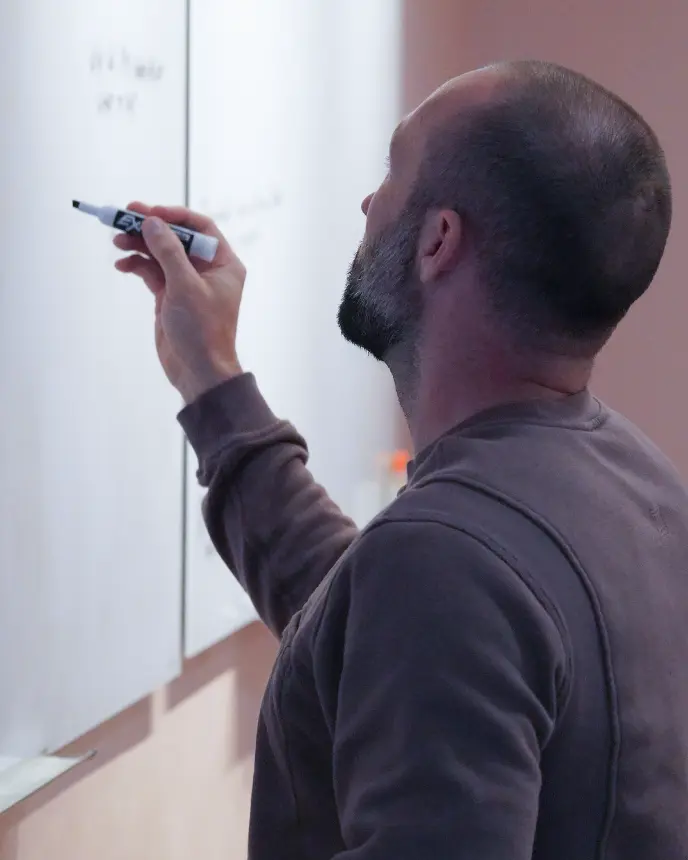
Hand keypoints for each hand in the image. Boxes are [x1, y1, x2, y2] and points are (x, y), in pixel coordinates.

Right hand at [114, 202, 244, 403]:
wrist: (198, 372)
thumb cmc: (202, 331)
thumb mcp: (185, 286)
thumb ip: (168, 252)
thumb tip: (151, 222)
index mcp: (223, 264)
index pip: (200, 227)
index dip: (174, 216)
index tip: (149, 211)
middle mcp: (207, 270)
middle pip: (176, 238)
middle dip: (150, 228)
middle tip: (123, 217)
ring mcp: (187, 283)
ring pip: (160, 254)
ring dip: (139, 245)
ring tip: (117, 242)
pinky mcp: (170, 297)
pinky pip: (152, 272)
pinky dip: (137, 265)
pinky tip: (122, 264)